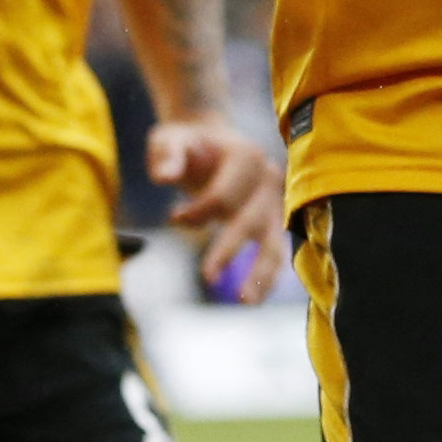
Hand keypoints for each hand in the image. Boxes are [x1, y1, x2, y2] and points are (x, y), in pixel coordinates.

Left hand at [141, 120, 285, 301]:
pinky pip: (276, 251)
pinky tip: (255, 298)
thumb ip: (168, 155)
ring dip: (262, 273)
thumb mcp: (171, 139)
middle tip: (207, 278)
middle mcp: (268, 178)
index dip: (198, 212)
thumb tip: (164, 178)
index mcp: (246, 156)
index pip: (224, 195)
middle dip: (229, 249)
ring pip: (274, 241)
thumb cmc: (187, 142)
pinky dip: (268, 275)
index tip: (173, 218)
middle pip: (252, 220)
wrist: (212, 140)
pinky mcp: (276, 220)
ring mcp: (276, 201)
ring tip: (246, 302)